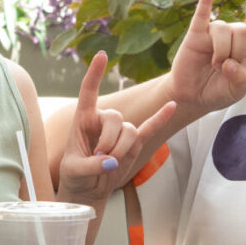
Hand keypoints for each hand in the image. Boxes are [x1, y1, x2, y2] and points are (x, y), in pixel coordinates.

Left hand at [57, 51, 178, 204]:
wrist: (88, 189)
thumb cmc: (75, 177)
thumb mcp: (74, 172)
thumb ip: (90, 166)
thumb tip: (111, 162)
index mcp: (83, 119)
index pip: (88, 91)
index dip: (94, 73)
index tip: (102, 55)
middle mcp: (102, 120)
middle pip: (116, 118)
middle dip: (110, 141)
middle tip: (100, 159)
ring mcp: (120, 131)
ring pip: (130, 132)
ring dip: (122, 150)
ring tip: (110, 165)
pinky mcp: (133, 143)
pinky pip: (149, 129)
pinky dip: (160, 118)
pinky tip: (172, 106)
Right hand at [168, 0, 245, 114]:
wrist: (193, 97)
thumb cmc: (218, 91)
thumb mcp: (237, 91)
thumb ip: (240, 79)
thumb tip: (229, 64)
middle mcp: (232, 35)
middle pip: (243, 29)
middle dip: (236, 51)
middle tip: (225, 68)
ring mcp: (213, 33)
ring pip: (223, 29)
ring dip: (220, 51)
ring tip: (214, 65)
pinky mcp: (196, 34)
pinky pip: (202, 13)